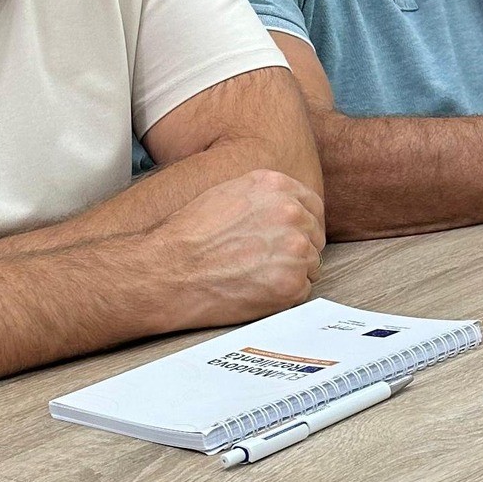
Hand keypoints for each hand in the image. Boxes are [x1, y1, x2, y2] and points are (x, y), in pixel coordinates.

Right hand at [144, 170, 325, 331]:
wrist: (167, 269)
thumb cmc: (188, 235)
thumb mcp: (229, 193)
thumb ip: (265, 198)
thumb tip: (287, 210)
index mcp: (277, 186)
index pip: (313, 206)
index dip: (302, 224)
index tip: (291, 237)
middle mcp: (291, 213)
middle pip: (314, 236)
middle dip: (296, 250)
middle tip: (266, 262)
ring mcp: (294, 250)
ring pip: (310, 265)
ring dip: (290, 273)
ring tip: (254, 275)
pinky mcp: (290, 284)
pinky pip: (302, 291)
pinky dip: (283, 295)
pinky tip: (254, 289)